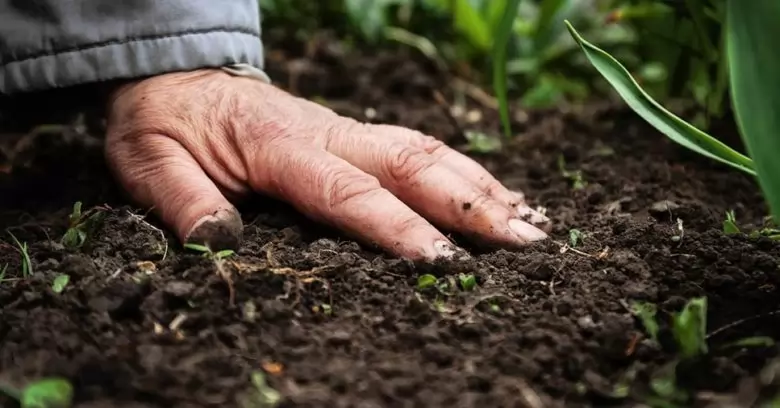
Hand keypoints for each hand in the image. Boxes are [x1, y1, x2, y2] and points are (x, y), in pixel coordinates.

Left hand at [104, 69, 549, 259]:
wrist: (178, 79)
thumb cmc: (165, 125)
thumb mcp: (149, 163)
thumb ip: (183, 201)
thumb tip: (220, 242)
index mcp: (278, 145)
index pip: (347, 190)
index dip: (396, 227)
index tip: (443, 262)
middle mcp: (326, 133)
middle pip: (411, 163)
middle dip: (471, 204)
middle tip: (526, 243)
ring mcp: (345, 130)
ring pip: (426, 150)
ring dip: (481, 186)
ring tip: (531, 221)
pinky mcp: (353, 134)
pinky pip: (418, 147)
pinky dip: (464, 171)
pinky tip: (495, 195)